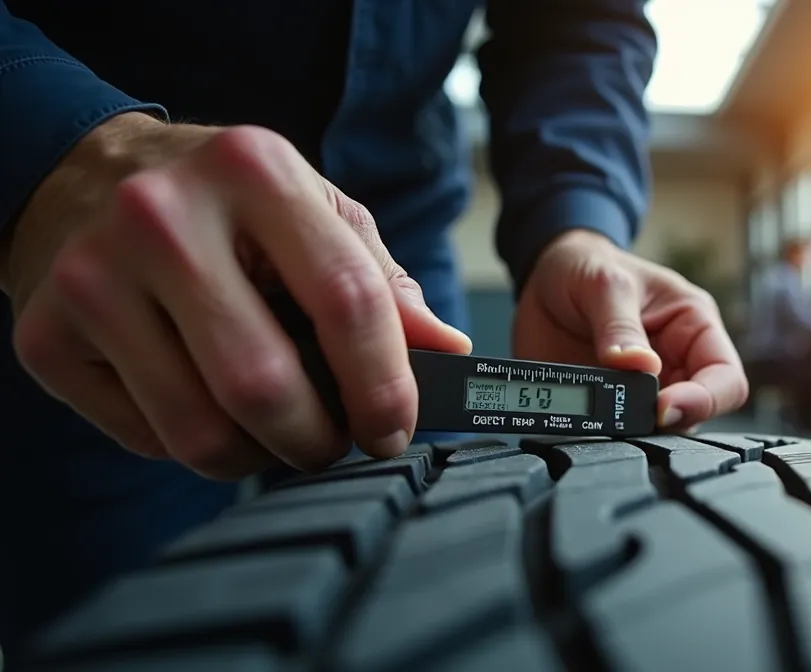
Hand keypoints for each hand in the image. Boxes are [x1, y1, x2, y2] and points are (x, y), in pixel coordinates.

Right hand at [2, 113, 470, 479]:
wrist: (81, 174)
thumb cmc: (221, 200)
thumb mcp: (310, 209)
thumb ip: (380, 279)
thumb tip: (447, 352)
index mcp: (254, 171)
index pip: (346, 298)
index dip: (384, 384)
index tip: (397, 427)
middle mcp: (164, 217)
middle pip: (264, 383)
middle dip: (318, 440)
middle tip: (334, 443)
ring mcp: (94, 277)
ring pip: (200, 431)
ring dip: (258, 457)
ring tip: (275, 432)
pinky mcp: (47, 336)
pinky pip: (148, 439)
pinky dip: (195, 445)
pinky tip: (205, 404)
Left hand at [512, 229, 748, 431]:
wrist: (543, 276)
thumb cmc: (588, 266)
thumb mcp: (604, 284)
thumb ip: (620, 327)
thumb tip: (640, 367)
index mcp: (693, 326)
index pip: (726, 378)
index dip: (703, 400)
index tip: (661, 407)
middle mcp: (678, 362)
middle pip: (698, 412)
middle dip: (666, 419)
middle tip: (626, 414)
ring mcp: (646, 387)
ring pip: (662, 429)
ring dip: (636, 428)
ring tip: (602, 411)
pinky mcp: (613, 403)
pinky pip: (621, 429)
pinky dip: (608, 430)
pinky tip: (588, 418)